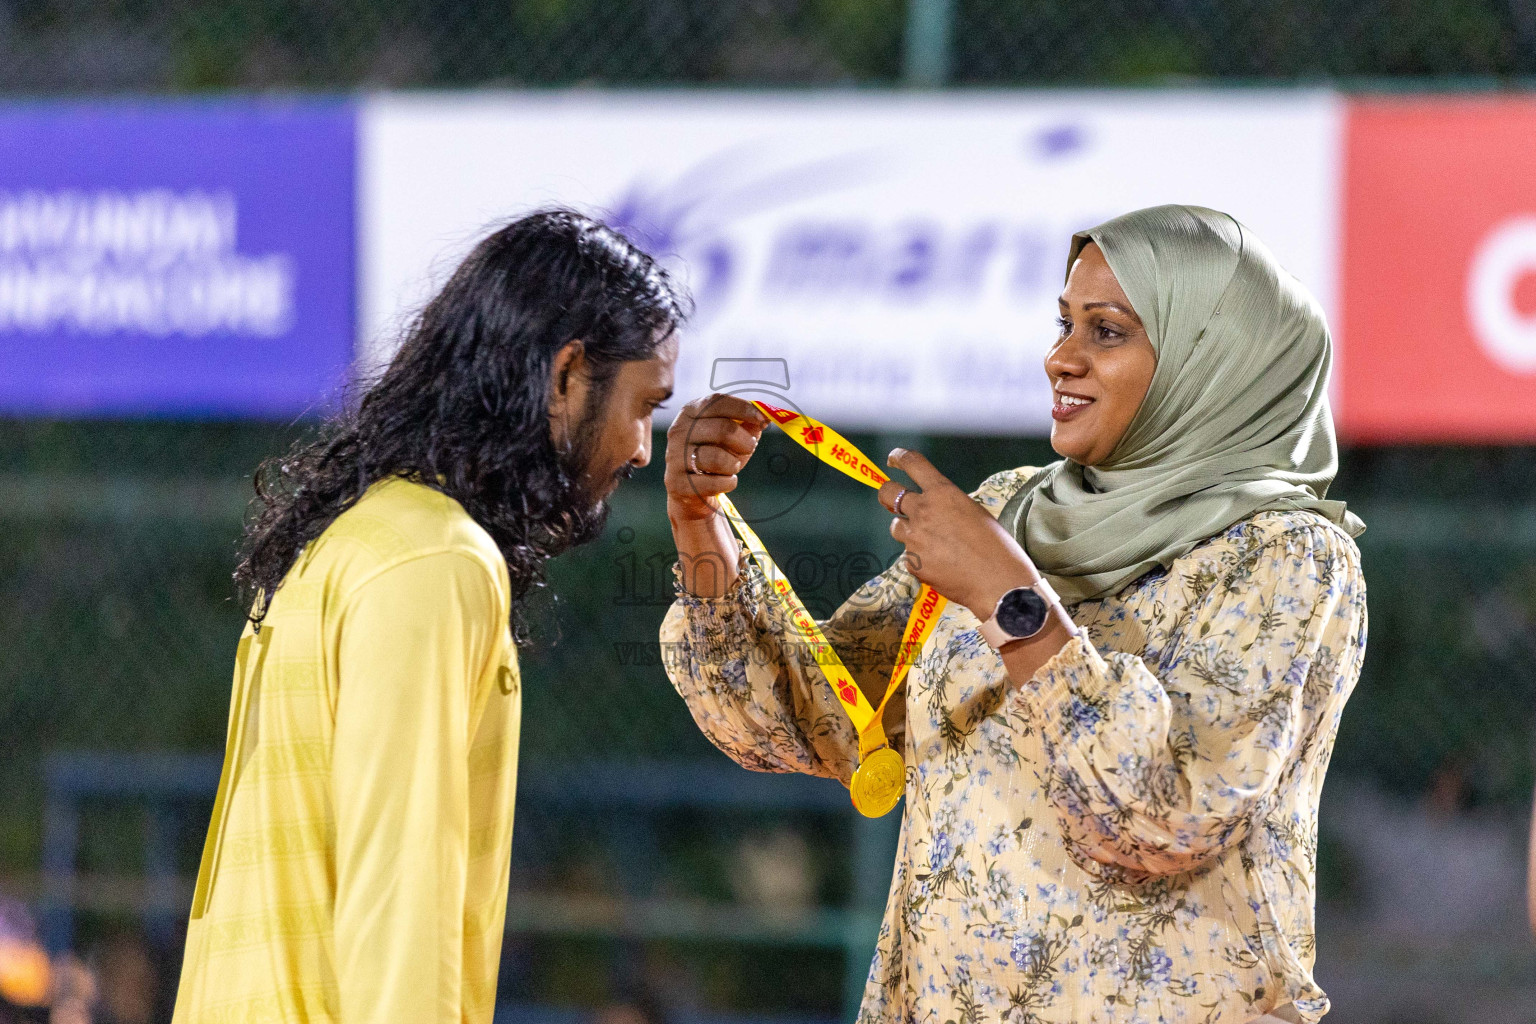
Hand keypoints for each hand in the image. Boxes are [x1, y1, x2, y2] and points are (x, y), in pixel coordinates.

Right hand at [664, 393, 768, 522]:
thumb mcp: (732, 436)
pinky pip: (715, 483)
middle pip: (723, 429)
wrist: (692, 490)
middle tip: (750, 447)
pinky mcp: (677, 483)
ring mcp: (675, 457)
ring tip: (732, 466)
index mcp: (690, 412)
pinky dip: (728, 483)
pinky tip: (725, 481)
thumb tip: (766, 418)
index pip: (717, 401)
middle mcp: (678, 431)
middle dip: (745, 441)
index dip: (743, 408)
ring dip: (734, 464)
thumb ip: (748, 424)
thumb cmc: (716, 455)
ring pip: (718, 458)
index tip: (763, 418)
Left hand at [876, 449, 1038, 619]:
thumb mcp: (974, 513)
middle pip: (888, 493)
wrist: (998, 583)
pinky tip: (943, 566)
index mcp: (943, 492)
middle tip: (893, 499)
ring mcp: (914, 538)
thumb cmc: (996, 547)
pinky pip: (909, 555)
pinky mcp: (912, 562)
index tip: (893, 458)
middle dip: (888, 494)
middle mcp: (923, 511)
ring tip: (932, 542)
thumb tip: (932, 509)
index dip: (899, 457)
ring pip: (896, 527)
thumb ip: (947, 506)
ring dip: (908, 530)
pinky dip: (921, 558)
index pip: (912, 463)